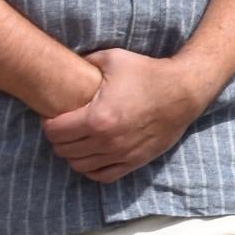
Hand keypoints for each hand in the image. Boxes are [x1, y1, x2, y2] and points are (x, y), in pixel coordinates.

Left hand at [43, 50, 208, 183]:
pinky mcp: (136, 160)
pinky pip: (102, 176)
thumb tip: (64, 62)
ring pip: (80, 165)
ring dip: (74, 154)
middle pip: (64, 150)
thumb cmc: (149, 73)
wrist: (186, 90)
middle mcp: (107, 140)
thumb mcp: (113, 58)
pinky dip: (92, 169)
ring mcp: (122, 153)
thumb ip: (84, 61)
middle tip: (65, 127)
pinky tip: (93, 155)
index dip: (48, 123)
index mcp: (97, 117)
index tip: (53, 116)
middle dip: (59, 139)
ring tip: (78, 141)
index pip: (54, 132)